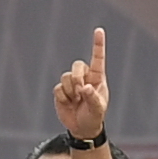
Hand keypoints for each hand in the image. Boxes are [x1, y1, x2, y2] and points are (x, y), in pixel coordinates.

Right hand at [53, 25, 111, 147]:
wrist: (82, 128)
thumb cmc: (94, 116)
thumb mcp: (98, 110)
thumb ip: (92, 98)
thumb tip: (85, 87)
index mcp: (97, 78)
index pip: (98, 58)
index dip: (98, 44)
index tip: (99, 30)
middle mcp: (84, 78)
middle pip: (77, 65)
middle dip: (77, 77)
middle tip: (80, 92)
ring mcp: (71, 84)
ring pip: (66, 77)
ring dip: (70, 90)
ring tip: (76, 101)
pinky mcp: (61, 91)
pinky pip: (58, 88)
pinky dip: (62, 97)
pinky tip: (68, 103)